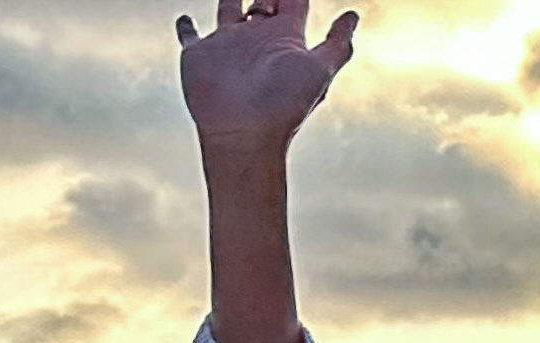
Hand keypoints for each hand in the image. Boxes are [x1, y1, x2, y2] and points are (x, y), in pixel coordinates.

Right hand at [178, 0, 357, 144]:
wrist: (245, 133)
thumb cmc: (284, 104)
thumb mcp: (319, 69)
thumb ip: (337, 44)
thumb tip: (353, 16)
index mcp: (286, 39)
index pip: (294, 2)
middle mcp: (258, 40)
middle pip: (263, 2)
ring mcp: (229, 45)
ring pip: (229, 10)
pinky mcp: (200, 53)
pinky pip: (191, 35)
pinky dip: (186, 26)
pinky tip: (186, 18)